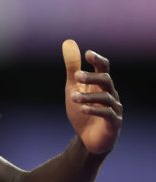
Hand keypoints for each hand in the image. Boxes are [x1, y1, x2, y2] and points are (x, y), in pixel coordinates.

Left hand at [62, 39, 122, 154]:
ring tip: (72, 97)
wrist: (87, 139)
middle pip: (106, 80)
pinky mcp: (113, 123)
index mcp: (100, 85)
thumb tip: (68, 42)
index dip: (97, 60)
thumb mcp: (73, 88)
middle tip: (76, 77)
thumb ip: (72, 68)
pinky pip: (108, 114)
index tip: (88, 54)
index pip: (103, 68)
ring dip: (88, 96)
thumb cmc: (83, 111)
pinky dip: (95, 110)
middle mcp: (110, 94)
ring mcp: (114, 109)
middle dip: (92, 77)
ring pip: (105, 97)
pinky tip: (83, 109)